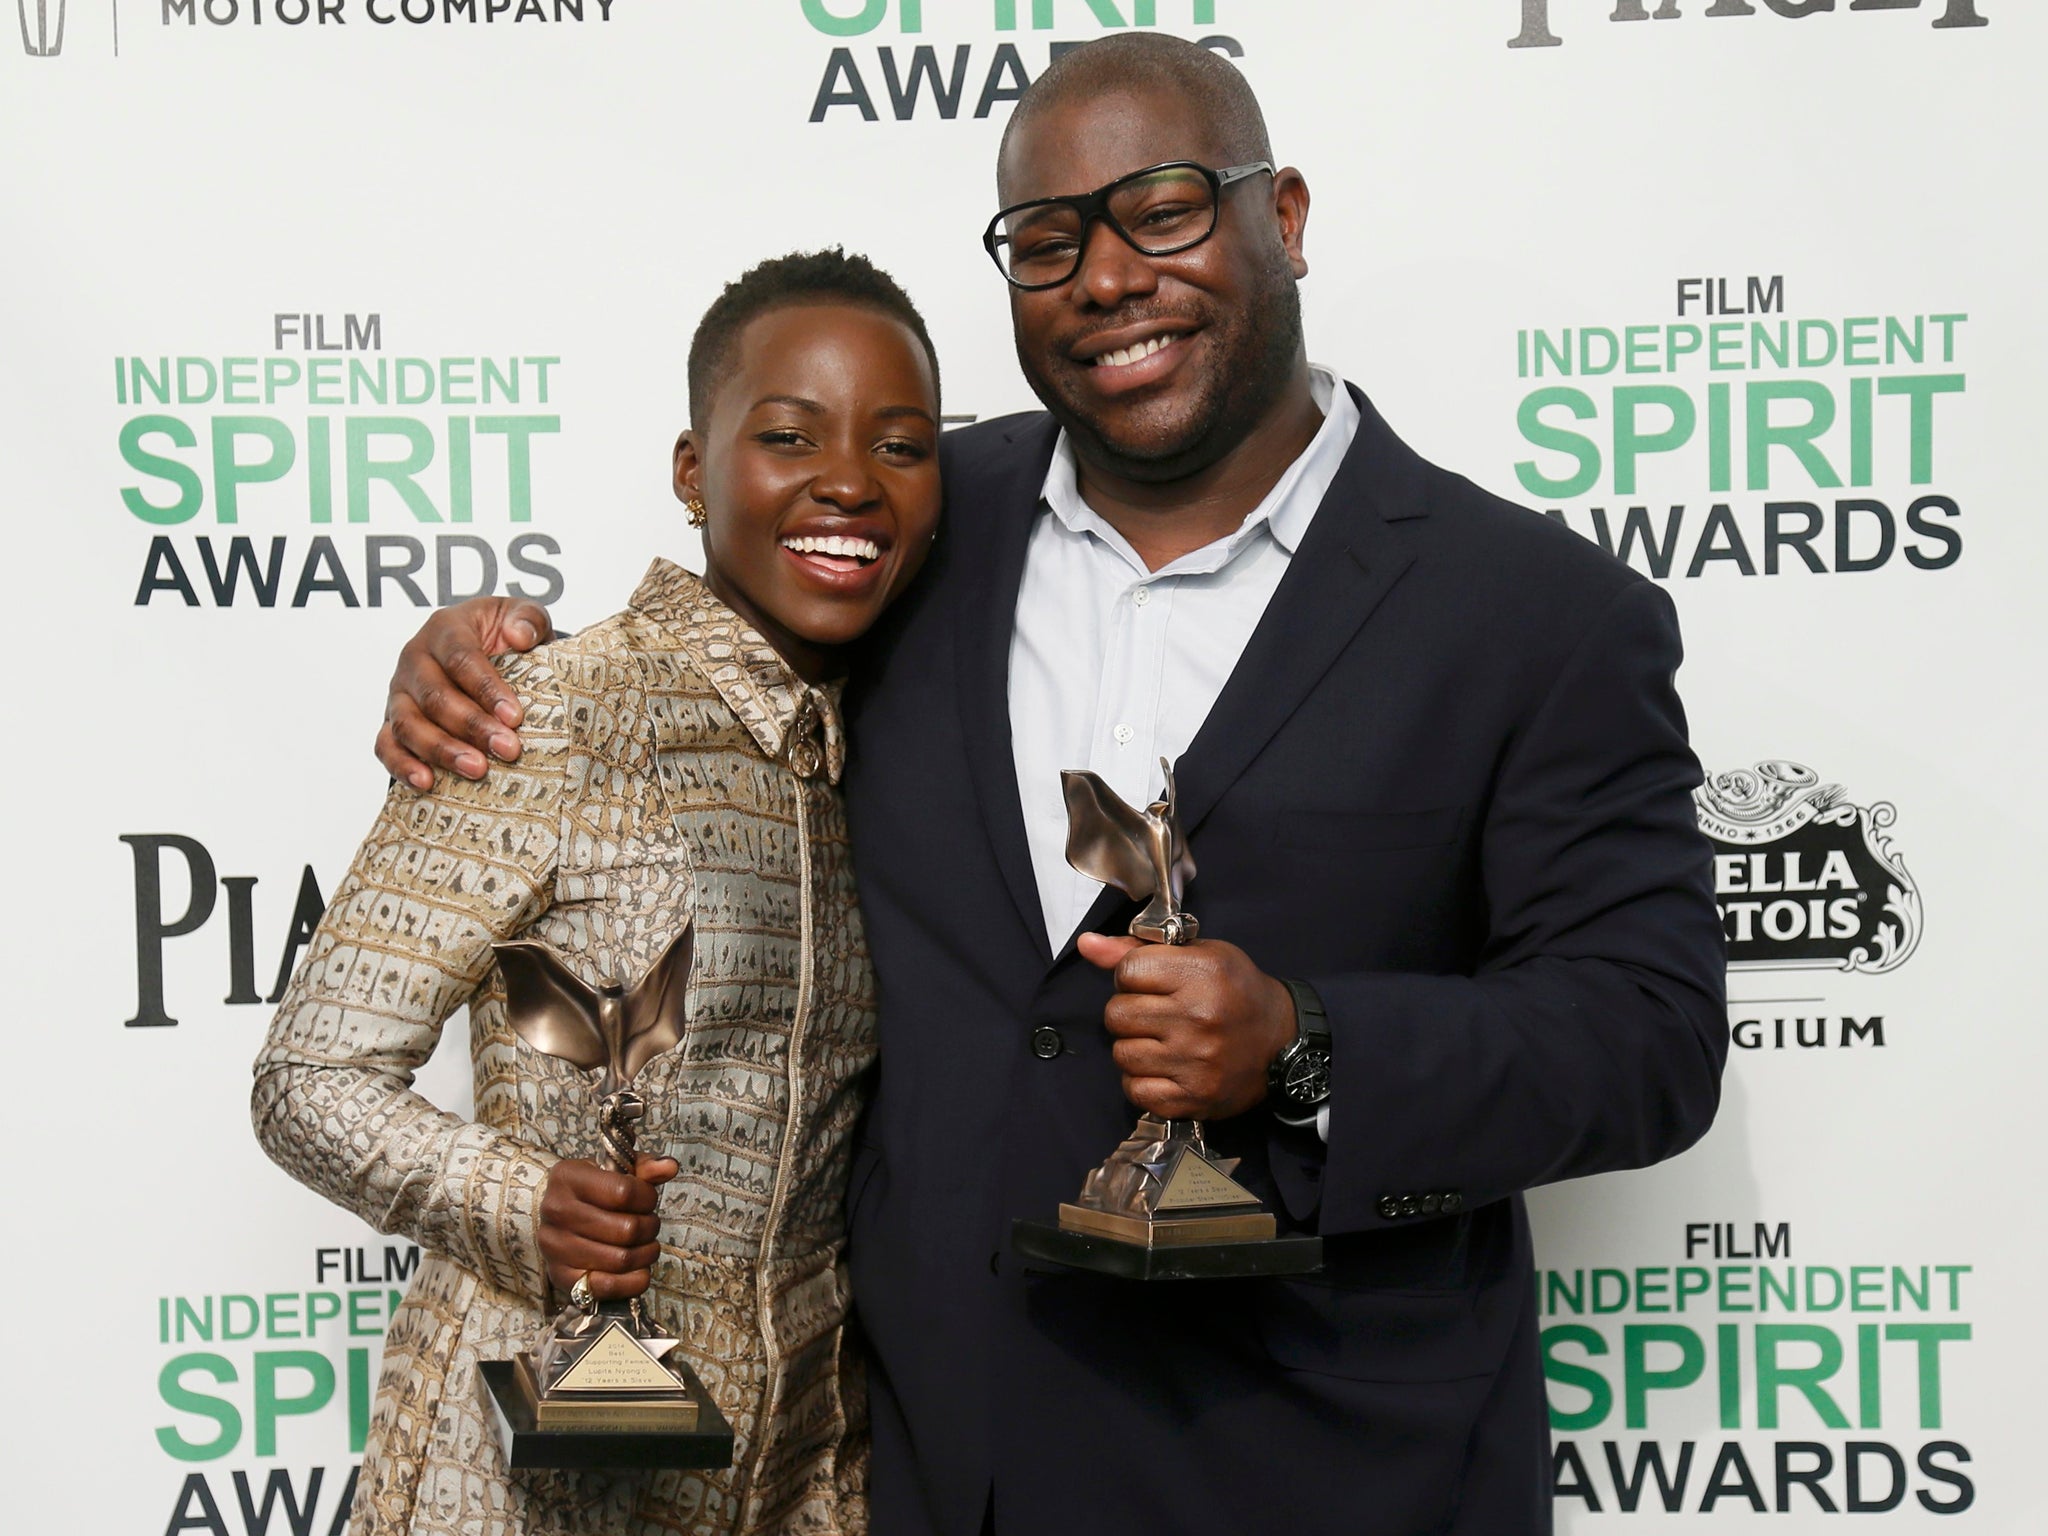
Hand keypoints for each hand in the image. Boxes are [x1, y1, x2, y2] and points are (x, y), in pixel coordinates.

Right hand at [375, 597, 553, 788]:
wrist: (487, 652)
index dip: (486, 689)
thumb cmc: (505, 636)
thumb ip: (528, 618)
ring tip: (478, 769)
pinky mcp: (392, 721)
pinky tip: (426, 783)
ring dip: (442, 750)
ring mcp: (399, 692)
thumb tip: (519, 635)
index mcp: (445, 628)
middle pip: (435, 696)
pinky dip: (401, 766)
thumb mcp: (523, 617)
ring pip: (408, 724)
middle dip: (472, 726)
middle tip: (508, 749)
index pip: (460, 658)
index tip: (515, 717)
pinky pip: (386, 746)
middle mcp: (415, 659)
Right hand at [537, 1154, 678, 1302]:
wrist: (557, 1220)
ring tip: (646, 1246)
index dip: (647, 1198)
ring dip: (646, 1254)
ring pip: (622, 1259)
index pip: (624, 1192)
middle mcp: (556, 1210)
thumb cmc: (591, 1194)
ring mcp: (555, 1246)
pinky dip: (633, 1281)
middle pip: (627, 1229)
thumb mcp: (614, 1173)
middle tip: (649, 1225)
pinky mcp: (561, 1277)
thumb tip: (670, 1166)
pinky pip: (608, 1286)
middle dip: (649, 1228)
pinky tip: (638, 1270)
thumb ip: (644, 1168)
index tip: (647, 1201)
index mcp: (568, 1177)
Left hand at [1076, 934, 1297, 1121]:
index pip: (1126, 972)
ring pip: (1122, 1053)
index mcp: (1201, 973)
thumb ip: (1137, 950)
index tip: (1151, 983)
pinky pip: (1135, 1090)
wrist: (1281, 1043)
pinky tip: (1163, 1069)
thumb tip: (1087, 944)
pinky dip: (1142, 1081)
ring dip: (1134, 1047)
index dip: (1132, 977)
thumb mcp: (1199, 955)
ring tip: (1161, 1042)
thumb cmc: (1236, 992)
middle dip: (1129, 1012)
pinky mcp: (1192, 1097)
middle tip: (1155, 1014)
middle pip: (1117, 1014)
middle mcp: (1197, 1017)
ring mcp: (1194, 1062)